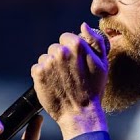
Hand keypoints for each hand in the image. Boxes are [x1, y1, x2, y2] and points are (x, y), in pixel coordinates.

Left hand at [31, 23, 109, 139]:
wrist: (80, 113)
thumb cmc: (94, 90)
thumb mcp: (102, 63)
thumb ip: (95, 41)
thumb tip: (83, 25)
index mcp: (77, 45)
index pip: (65, 37)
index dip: (70, 50)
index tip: (74, 63)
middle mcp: (61, 51)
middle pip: (55, 48)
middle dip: (60, 59)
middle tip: (68, 74)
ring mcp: (48, 62)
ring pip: (45, 58)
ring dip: (50, 67)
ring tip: (61, 81)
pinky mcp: (38, 73)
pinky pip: (37, 68)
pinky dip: (42, 76)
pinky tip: (52, 85)